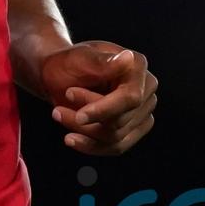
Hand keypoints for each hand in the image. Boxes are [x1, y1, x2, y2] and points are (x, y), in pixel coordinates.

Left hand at [39, 41, 156, 155]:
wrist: (59, 76)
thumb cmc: (68, 63)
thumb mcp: (79, 58)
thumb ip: (102, 61)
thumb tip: (127, 58)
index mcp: (137, 66)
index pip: (130, 97)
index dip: (104, 110)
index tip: (80, 116)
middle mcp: (146, 89)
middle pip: (121, 121)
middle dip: (86, 119)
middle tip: (58, 110)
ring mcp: (142, 111)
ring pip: (116, 137)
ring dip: (83, 132)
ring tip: (60, 116)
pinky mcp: (133, 129)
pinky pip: (116, 147)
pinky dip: (91, 146)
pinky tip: (72, 139)